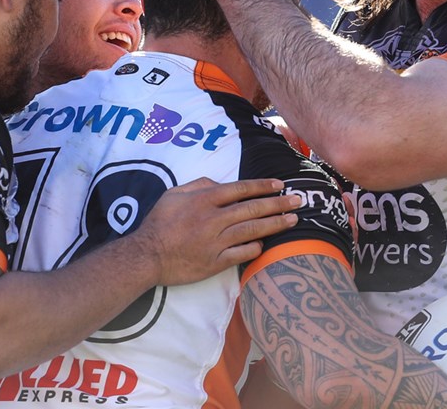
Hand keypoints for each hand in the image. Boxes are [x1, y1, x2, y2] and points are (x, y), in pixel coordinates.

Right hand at [131, 177, 299, 285]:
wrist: (147, 256)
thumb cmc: (159, 222)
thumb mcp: (173, 194)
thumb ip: (198, 185)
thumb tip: (221, 184)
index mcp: (204, 200)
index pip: (241, 189)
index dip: (262, 186)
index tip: (279, 185)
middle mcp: (213, 219)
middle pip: (252, 209)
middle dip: (278, 203)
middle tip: (298, 201)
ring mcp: (216, 242)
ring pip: (252, 230)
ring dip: (275, 224)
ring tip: (293, 219)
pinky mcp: (215, 262)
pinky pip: (242, 253)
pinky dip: (255, 247)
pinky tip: (266, 243)